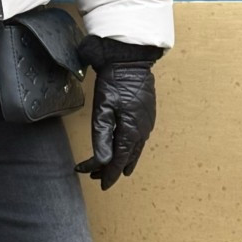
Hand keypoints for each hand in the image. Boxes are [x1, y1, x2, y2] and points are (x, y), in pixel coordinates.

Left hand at [73, 37, 160, 189]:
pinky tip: (122, 148)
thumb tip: (102, 163)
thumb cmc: (115, 82)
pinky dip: (128, 149)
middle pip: (126, 159)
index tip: (94, 181)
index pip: (117, 162)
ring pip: (134, 151)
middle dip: (111, 170)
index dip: (106, 174)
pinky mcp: (146, 116)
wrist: (131, 61)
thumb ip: (102, 137)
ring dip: (119, 160)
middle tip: (95, 176)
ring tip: (106, 167)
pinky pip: (138, 141)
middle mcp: (142, 132)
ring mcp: (147, 124)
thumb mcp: (103, 109)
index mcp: (131, 132)